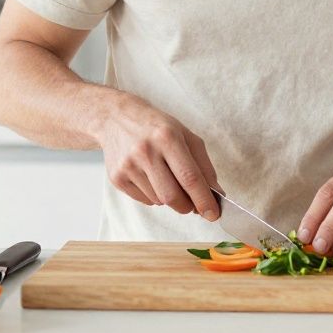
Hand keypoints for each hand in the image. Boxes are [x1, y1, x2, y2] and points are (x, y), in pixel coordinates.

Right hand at [97, 92, 221, 220]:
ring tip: (165, 176)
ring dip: (169, 198)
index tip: (213, 214)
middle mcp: (145, 151)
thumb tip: (216, 194)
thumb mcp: (185, 135)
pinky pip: (144, 201)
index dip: (204, 199)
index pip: (190, 177)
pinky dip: (154, 196)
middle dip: (188, 206)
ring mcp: (128, 166)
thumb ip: (203, 165)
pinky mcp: (117, 178)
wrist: (116, 118)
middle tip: (193, 203)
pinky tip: (150, 177)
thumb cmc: (156, 127)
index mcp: (167, 137)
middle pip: (172, 196)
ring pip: (159, 201)